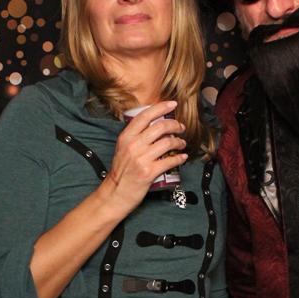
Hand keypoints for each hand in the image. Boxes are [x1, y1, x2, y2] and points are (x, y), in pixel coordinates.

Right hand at [101, 101, 187, 216]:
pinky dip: (179, 158)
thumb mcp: (122, 149)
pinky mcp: (149, 172)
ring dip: (179, 142)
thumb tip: (154, 126)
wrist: (116, 193)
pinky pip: (170, 161)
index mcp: (126, 137)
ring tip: (182, 144)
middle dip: (175, 125)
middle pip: (160, 127)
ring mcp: (141, 159)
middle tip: (181, 128)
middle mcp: (133, 145)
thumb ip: (135, 137)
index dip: (161, 107)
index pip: (145, 116)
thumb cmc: (121, 172)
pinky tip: (182, 157)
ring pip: (167, 143)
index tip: (172, 104)